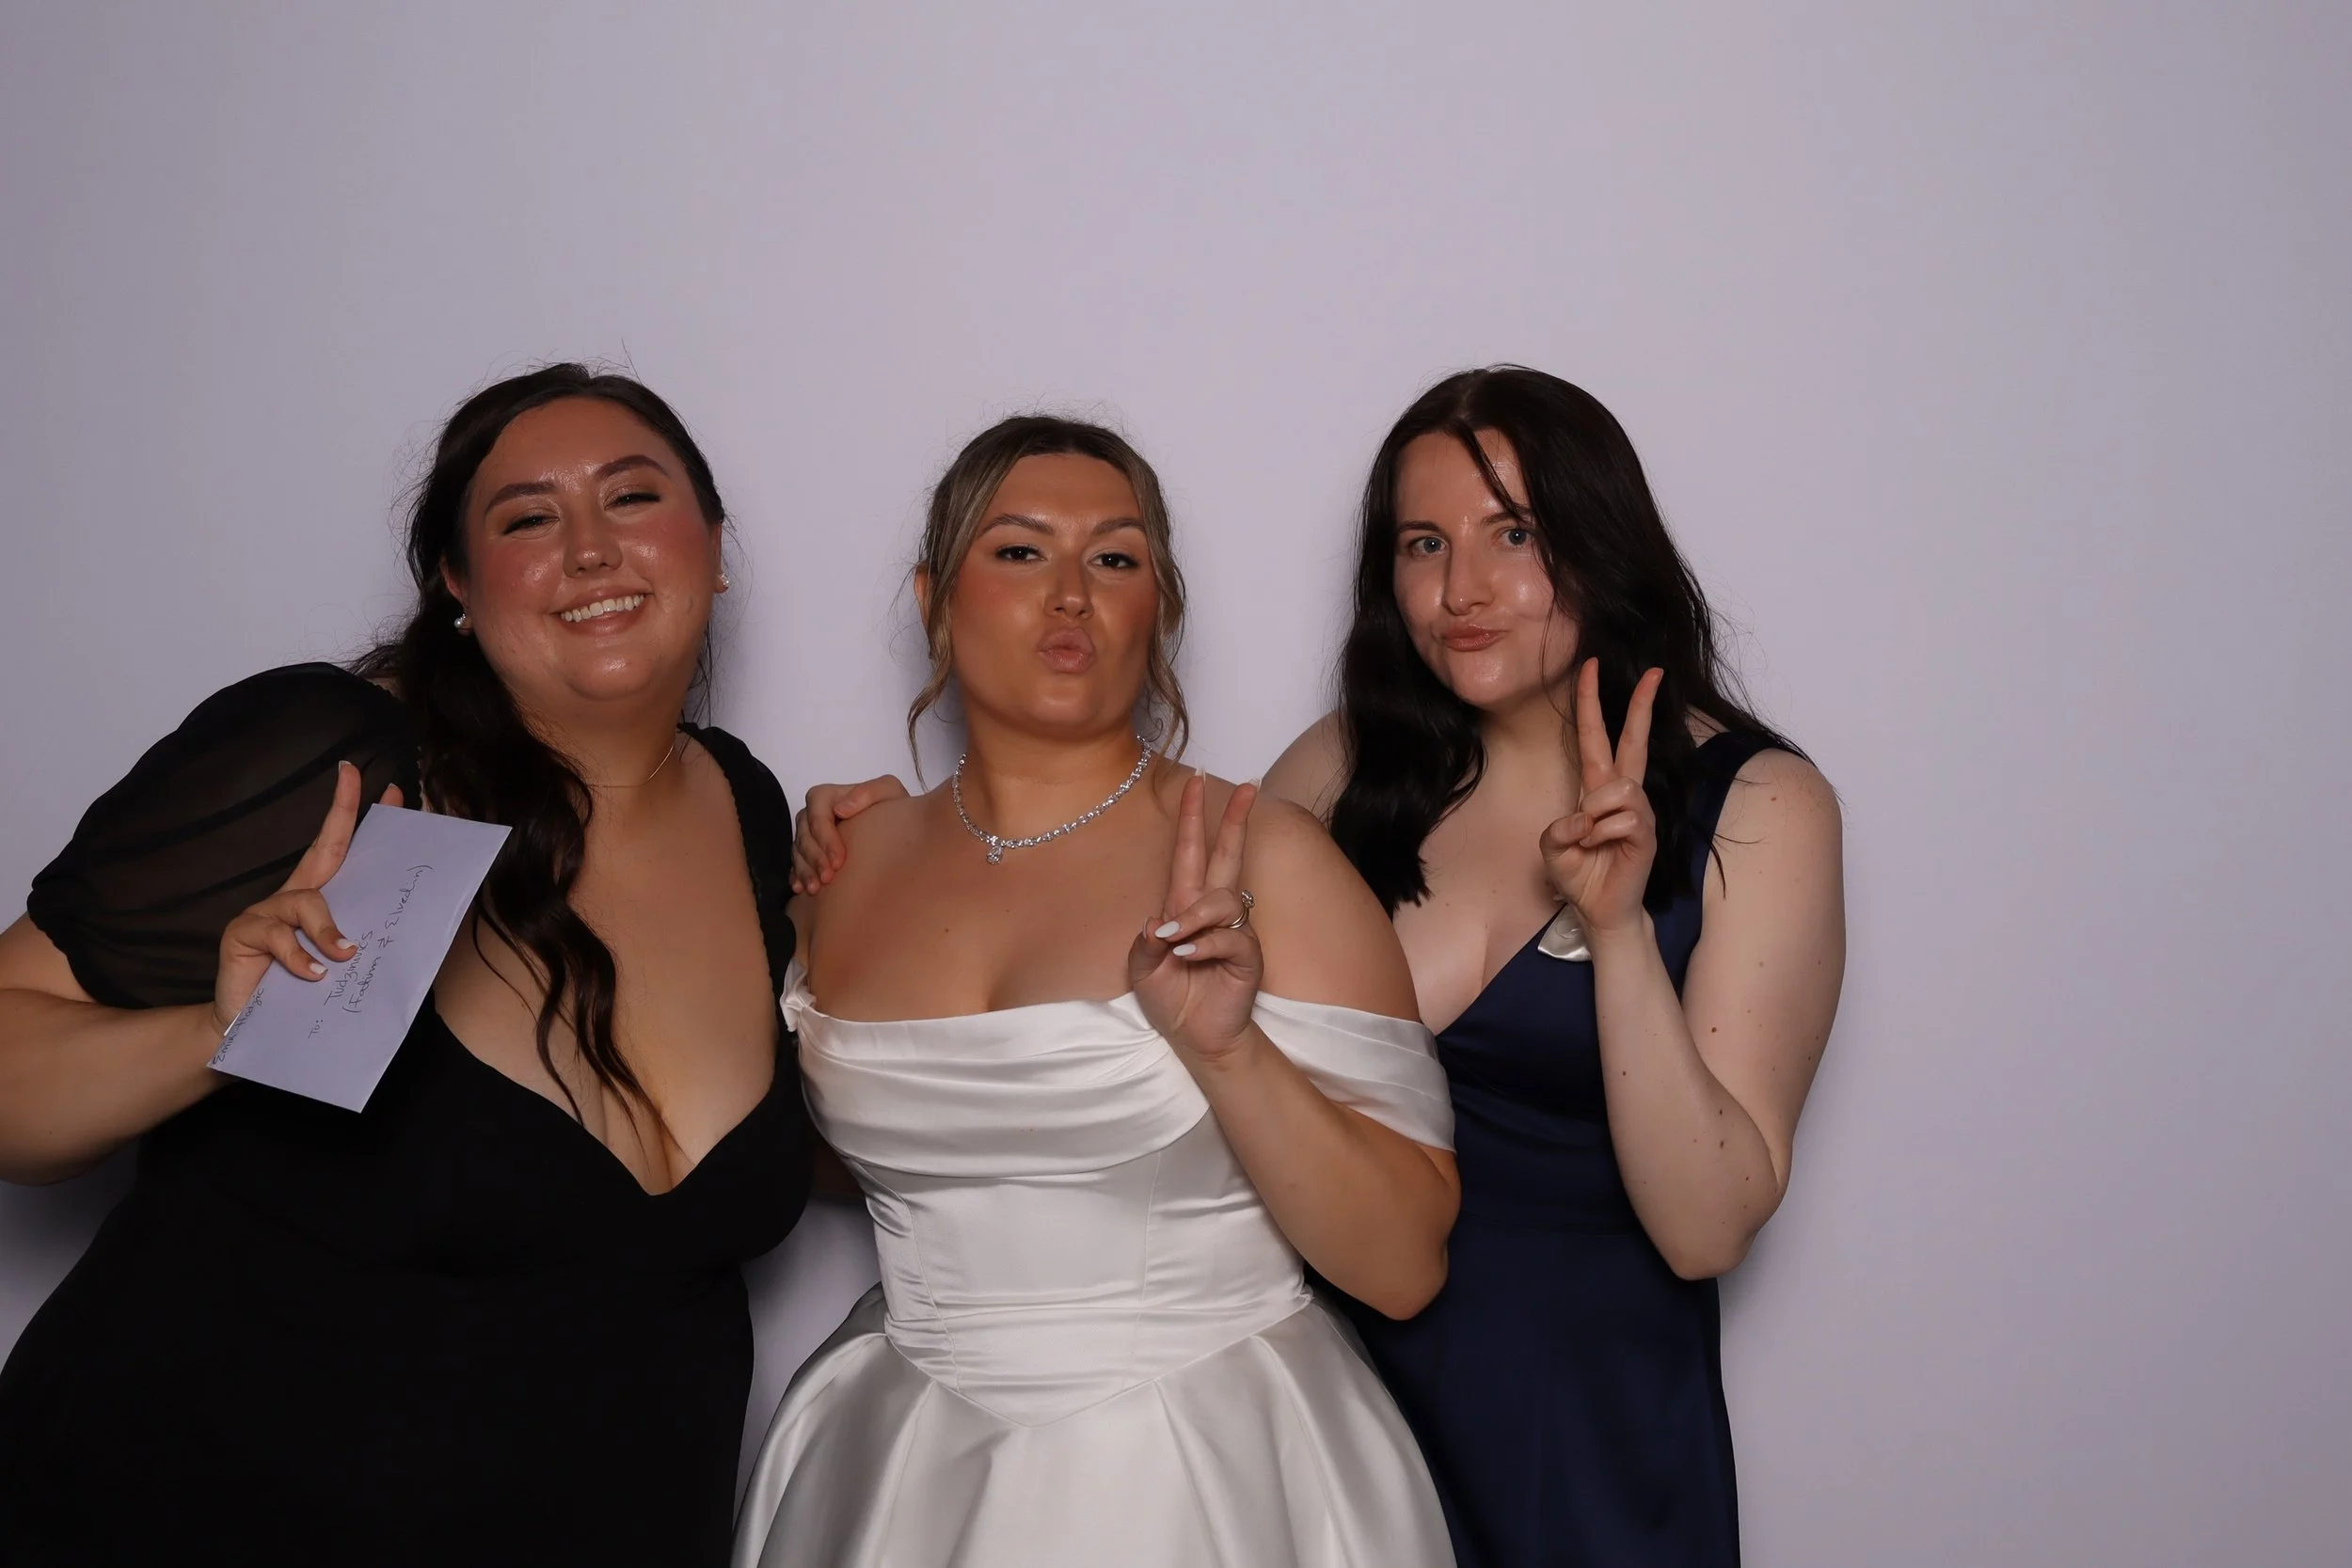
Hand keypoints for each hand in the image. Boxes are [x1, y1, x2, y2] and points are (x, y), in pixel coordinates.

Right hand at [208, 762, 401, 1035]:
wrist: (248, 1030)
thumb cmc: (299, 997)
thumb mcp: (337, 968)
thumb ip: (359, 946)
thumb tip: (406, 935)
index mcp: (317, 902)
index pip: (340, 851)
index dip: (360, 818)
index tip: (392, 787)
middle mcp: (290, 899)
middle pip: (321, 849)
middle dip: (346, 813)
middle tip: (379, 789)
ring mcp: (264, 913)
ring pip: (306, 901)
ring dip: (329, 929)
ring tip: (345, 956)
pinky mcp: (241, 934)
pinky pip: (278, 936)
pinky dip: (299, 957)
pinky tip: (313, 975)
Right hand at [791, 775, 908, 893]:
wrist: (896, 826)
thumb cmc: (891, 807)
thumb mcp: (889, 791)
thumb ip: (869, 792)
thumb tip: (841, 808)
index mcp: (828, 797)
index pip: (817, 815)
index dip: (824, 838)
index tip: (838, 860)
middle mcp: (815, 815)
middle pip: (804, 836)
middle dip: (815, 859)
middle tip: (827, 878)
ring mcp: (810, 834)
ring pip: (798, 852)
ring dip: (805, 871)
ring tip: (815, 890)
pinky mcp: (809, 852)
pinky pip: (796, 864)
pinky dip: (798, 876)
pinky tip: (801, 889)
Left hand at [1129, 774, 1262, 1065]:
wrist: (1195, 1038)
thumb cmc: (1171, 1000)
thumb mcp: (1142, 971)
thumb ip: (1144, 945)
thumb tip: (1157, 920)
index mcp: (1184, 906)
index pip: (1191, 853)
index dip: (1193, 817)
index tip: (1197, 779)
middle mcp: (1212, 912)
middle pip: (1228, 855)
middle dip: (1236, 819)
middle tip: (1249, 785)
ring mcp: (1233, 931)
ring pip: (1223, 898)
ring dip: (1194, 915)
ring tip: (1174, 943)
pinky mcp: (1247, 956)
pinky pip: (1231, 935)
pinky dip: (1204, 943)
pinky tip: (1186, 956)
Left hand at [1540, 660, 1664, 941]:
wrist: (1600, 910)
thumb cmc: (1580, 875)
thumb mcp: (1552, 845)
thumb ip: (1560, 825)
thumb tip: (1587, 815)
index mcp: (1596, 788)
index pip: (1596, 737)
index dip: (1592, 702)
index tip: (1591, 667)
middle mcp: (1622, 793)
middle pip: (1634, 740)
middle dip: (1643, 704)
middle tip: (1654, 671)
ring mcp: (1638, 811)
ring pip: (1619, 787)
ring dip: (1594, 814)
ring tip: (1590, 839)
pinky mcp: (1647, 832)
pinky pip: (1623, 817)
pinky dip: (1602, 834)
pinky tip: (1602, 850)